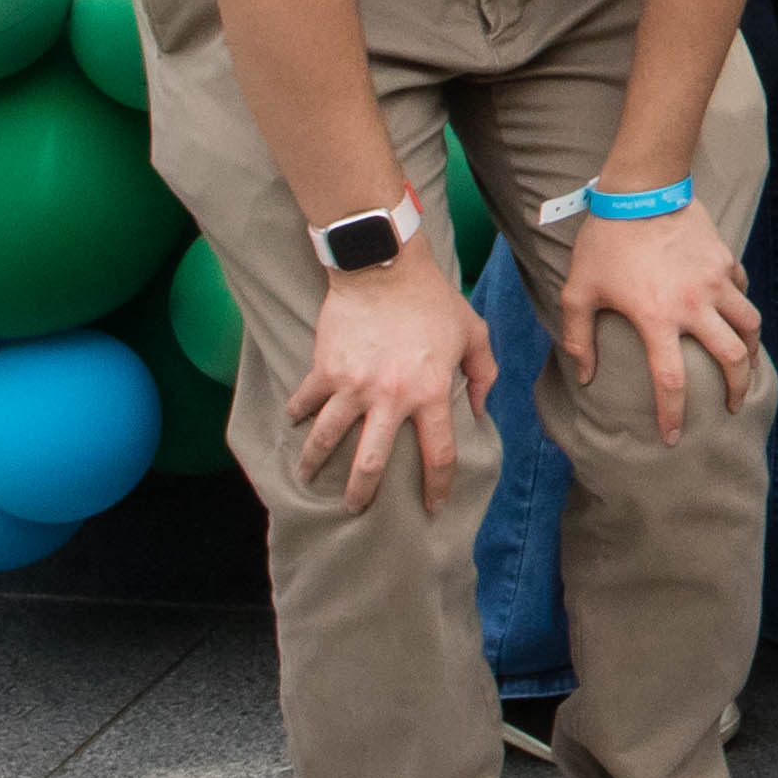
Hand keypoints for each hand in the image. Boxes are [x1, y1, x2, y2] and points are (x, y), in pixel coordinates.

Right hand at [290, 251, 492, 515]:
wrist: (385, 268)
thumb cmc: (434, 300)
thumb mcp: (474, 333)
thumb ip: (483, 374)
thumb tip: (479, 410)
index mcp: (430, 393)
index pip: (438, 454)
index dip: (437, 486)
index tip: (431, 507)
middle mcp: (390, 398)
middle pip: (371, 463)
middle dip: (362, 493)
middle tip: (356, 509)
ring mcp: (352, 386)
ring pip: (327, 439)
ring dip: (314, 463)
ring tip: (308, 477)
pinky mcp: (324, 370)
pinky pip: (305, 401)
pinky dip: (297, 414)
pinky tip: (295, 424)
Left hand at [558, 196, 766, 434]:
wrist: (640, 191)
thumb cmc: (604, 242)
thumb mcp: (578, 291)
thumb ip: (580, 338)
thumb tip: (587, 376)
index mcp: (657, 319)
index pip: (671, 381)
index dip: (674, 414)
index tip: (675, 437)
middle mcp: (694, 305)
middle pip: (731, 358)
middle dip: (736, 388)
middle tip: (733, 405)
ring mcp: (714, 281)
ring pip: (749, 324)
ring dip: (750, 350)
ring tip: (746, 364)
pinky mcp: (724, 260)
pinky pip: (741, 290)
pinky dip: (740, 306)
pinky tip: (733, 313)